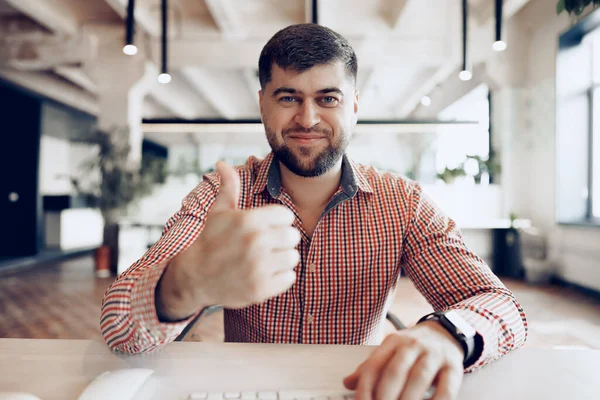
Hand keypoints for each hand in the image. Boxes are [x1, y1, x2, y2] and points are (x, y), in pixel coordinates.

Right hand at [158, 161, 300, 317]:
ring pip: (293, 257)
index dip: (278, 221)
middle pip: (293, 236)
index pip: (286, 216)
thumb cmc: (210, 240)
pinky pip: (290, 278)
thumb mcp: (219, 212)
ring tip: (266, 259)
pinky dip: (281, 277)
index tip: (267, 227)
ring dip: (282, 258)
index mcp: (249, 221)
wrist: (195, 277)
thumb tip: (222, 163)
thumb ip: (229, 187)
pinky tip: (265, 273)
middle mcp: (256, 243)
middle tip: (267, 244)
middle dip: (282, 239)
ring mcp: (259, 267)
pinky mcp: (261, 289)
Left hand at [343, 321, 464, 399]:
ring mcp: (434, 355)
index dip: (365, 388)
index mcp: (393, 342)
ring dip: (408, 399)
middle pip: (395, 371)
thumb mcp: (390, 350)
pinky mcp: (454, 367)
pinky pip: (446, 388)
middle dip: (385, 396)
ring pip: (419, 378)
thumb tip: (348, 382)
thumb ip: (371, 367)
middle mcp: (413, 345)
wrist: (446, 332)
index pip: (374, 365)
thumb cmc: (414, 347)